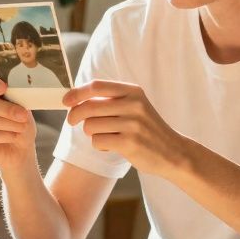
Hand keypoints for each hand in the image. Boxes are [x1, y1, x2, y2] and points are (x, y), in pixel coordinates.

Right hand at [0, 72, 37, 170]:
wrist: (21, 148)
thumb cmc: (20, 123)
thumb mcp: (22, 106)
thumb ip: (16, 97)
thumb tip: (16, 91)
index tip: (3, 88)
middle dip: (7, 110)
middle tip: (23, 115)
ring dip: (9, 124)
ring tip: (22, 127)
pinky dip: (5, 135)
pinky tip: (14, 136)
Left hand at [64, 80, 186, 175]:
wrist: (173, 152)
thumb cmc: (147, 129)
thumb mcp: (135, 106)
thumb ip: (111, 100)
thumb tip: (75, 98)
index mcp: (133, 91)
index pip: (96, 86)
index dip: (76, 93)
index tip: (66, 101)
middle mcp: (133, 104)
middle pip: (88, 106)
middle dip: (74, 115)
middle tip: (72, 122)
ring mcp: (132, 124)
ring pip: (90, 126)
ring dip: (91, 133)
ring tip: (106, 136)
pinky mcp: (129, 143)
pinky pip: (97, 141)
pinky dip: (99, 145)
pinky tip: (112, 146)